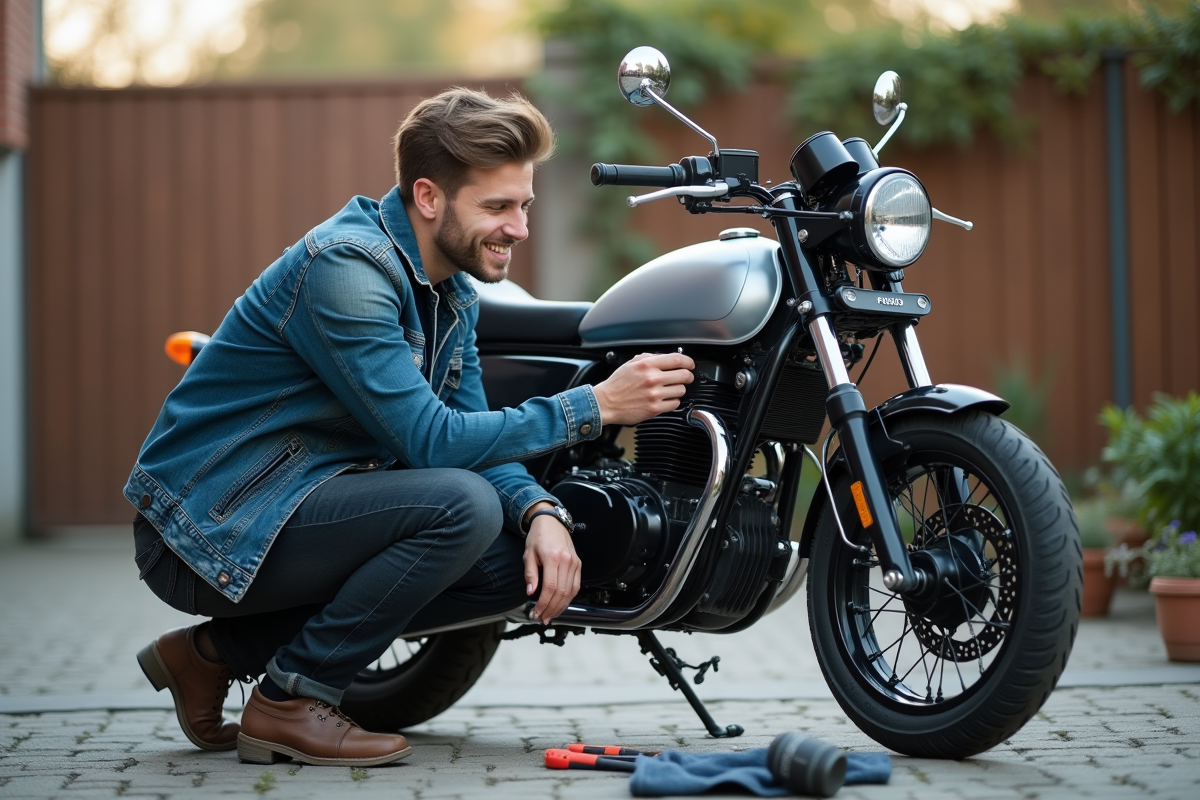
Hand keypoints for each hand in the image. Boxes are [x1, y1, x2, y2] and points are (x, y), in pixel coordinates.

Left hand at [523, 509, 580, 623]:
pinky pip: (576, 586)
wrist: (551, 522)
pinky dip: (569, 598)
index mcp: (552, 558)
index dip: (543, 604)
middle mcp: (566, 561)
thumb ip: (530, 574)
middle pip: (561, 592)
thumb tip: (531, 592)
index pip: (550, 588)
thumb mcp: (528, 554)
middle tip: (542, 618)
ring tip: (550, 615)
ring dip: (561, 607)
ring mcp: (575, 563)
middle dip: (551, 609)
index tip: (536, 612)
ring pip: (571, 592)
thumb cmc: (538, 536)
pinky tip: (560, 605)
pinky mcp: (578, 564)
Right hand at [592, 352, 694, 425]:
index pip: (677, 359)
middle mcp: (652, 379)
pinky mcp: (654, 409)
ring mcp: (654, 395)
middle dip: (688, 376)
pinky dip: (673, 401)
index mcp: (646, 365)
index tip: (690, 364)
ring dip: (679, 389)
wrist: (605, 402)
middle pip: (684, 375)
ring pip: (681, 390)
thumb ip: (649, 358)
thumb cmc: (617, 384)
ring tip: (671, 389)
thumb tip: (666, 357)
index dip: (688, 361)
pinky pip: (675, 404)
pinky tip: (666, 399)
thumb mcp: (631, 364)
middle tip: (686, 377)